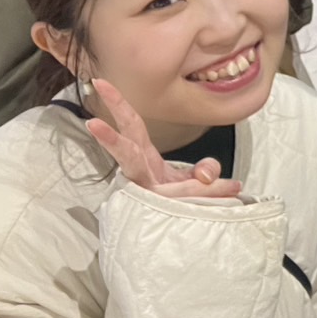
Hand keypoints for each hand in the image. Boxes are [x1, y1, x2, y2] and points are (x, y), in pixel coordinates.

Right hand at [86, 79, 242, 198]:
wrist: (177, 234)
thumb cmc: (180, 201)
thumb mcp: (195, 179)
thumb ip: (206, 169)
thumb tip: (208, 173)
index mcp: (143, 156)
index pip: (130, 124)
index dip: (117, 103)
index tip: (99, 82)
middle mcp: (138, 172)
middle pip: (123, 146)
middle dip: (109, 135)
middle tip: (91, 122)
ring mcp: (143, 191)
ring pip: (142, 172)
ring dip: (137, 155)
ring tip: (113, 143)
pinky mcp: (155, 209)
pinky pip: (180, 194)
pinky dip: (203, 189)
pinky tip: (226, 187)